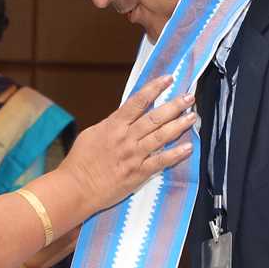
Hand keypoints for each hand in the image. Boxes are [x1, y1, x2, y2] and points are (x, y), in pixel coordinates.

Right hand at [59, 78, 195, 212]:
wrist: (76, 188)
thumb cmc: (80, 162)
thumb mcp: (92, 134)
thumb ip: (111, 125)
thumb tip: (124, 118)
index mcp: (113, 125)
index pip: (138, 101)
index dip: (154, 88)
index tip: (168, 79)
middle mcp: (126, 138)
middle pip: (155, 117)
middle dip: (174, 105)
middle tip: (189, 97)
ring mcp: (134, 155)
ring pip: (161, 136)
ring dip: (179, 125)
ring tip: (192, 117)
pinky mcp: (138, 173)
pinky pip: (161, 161)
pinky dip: (175, 154)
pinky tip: (188, 147)